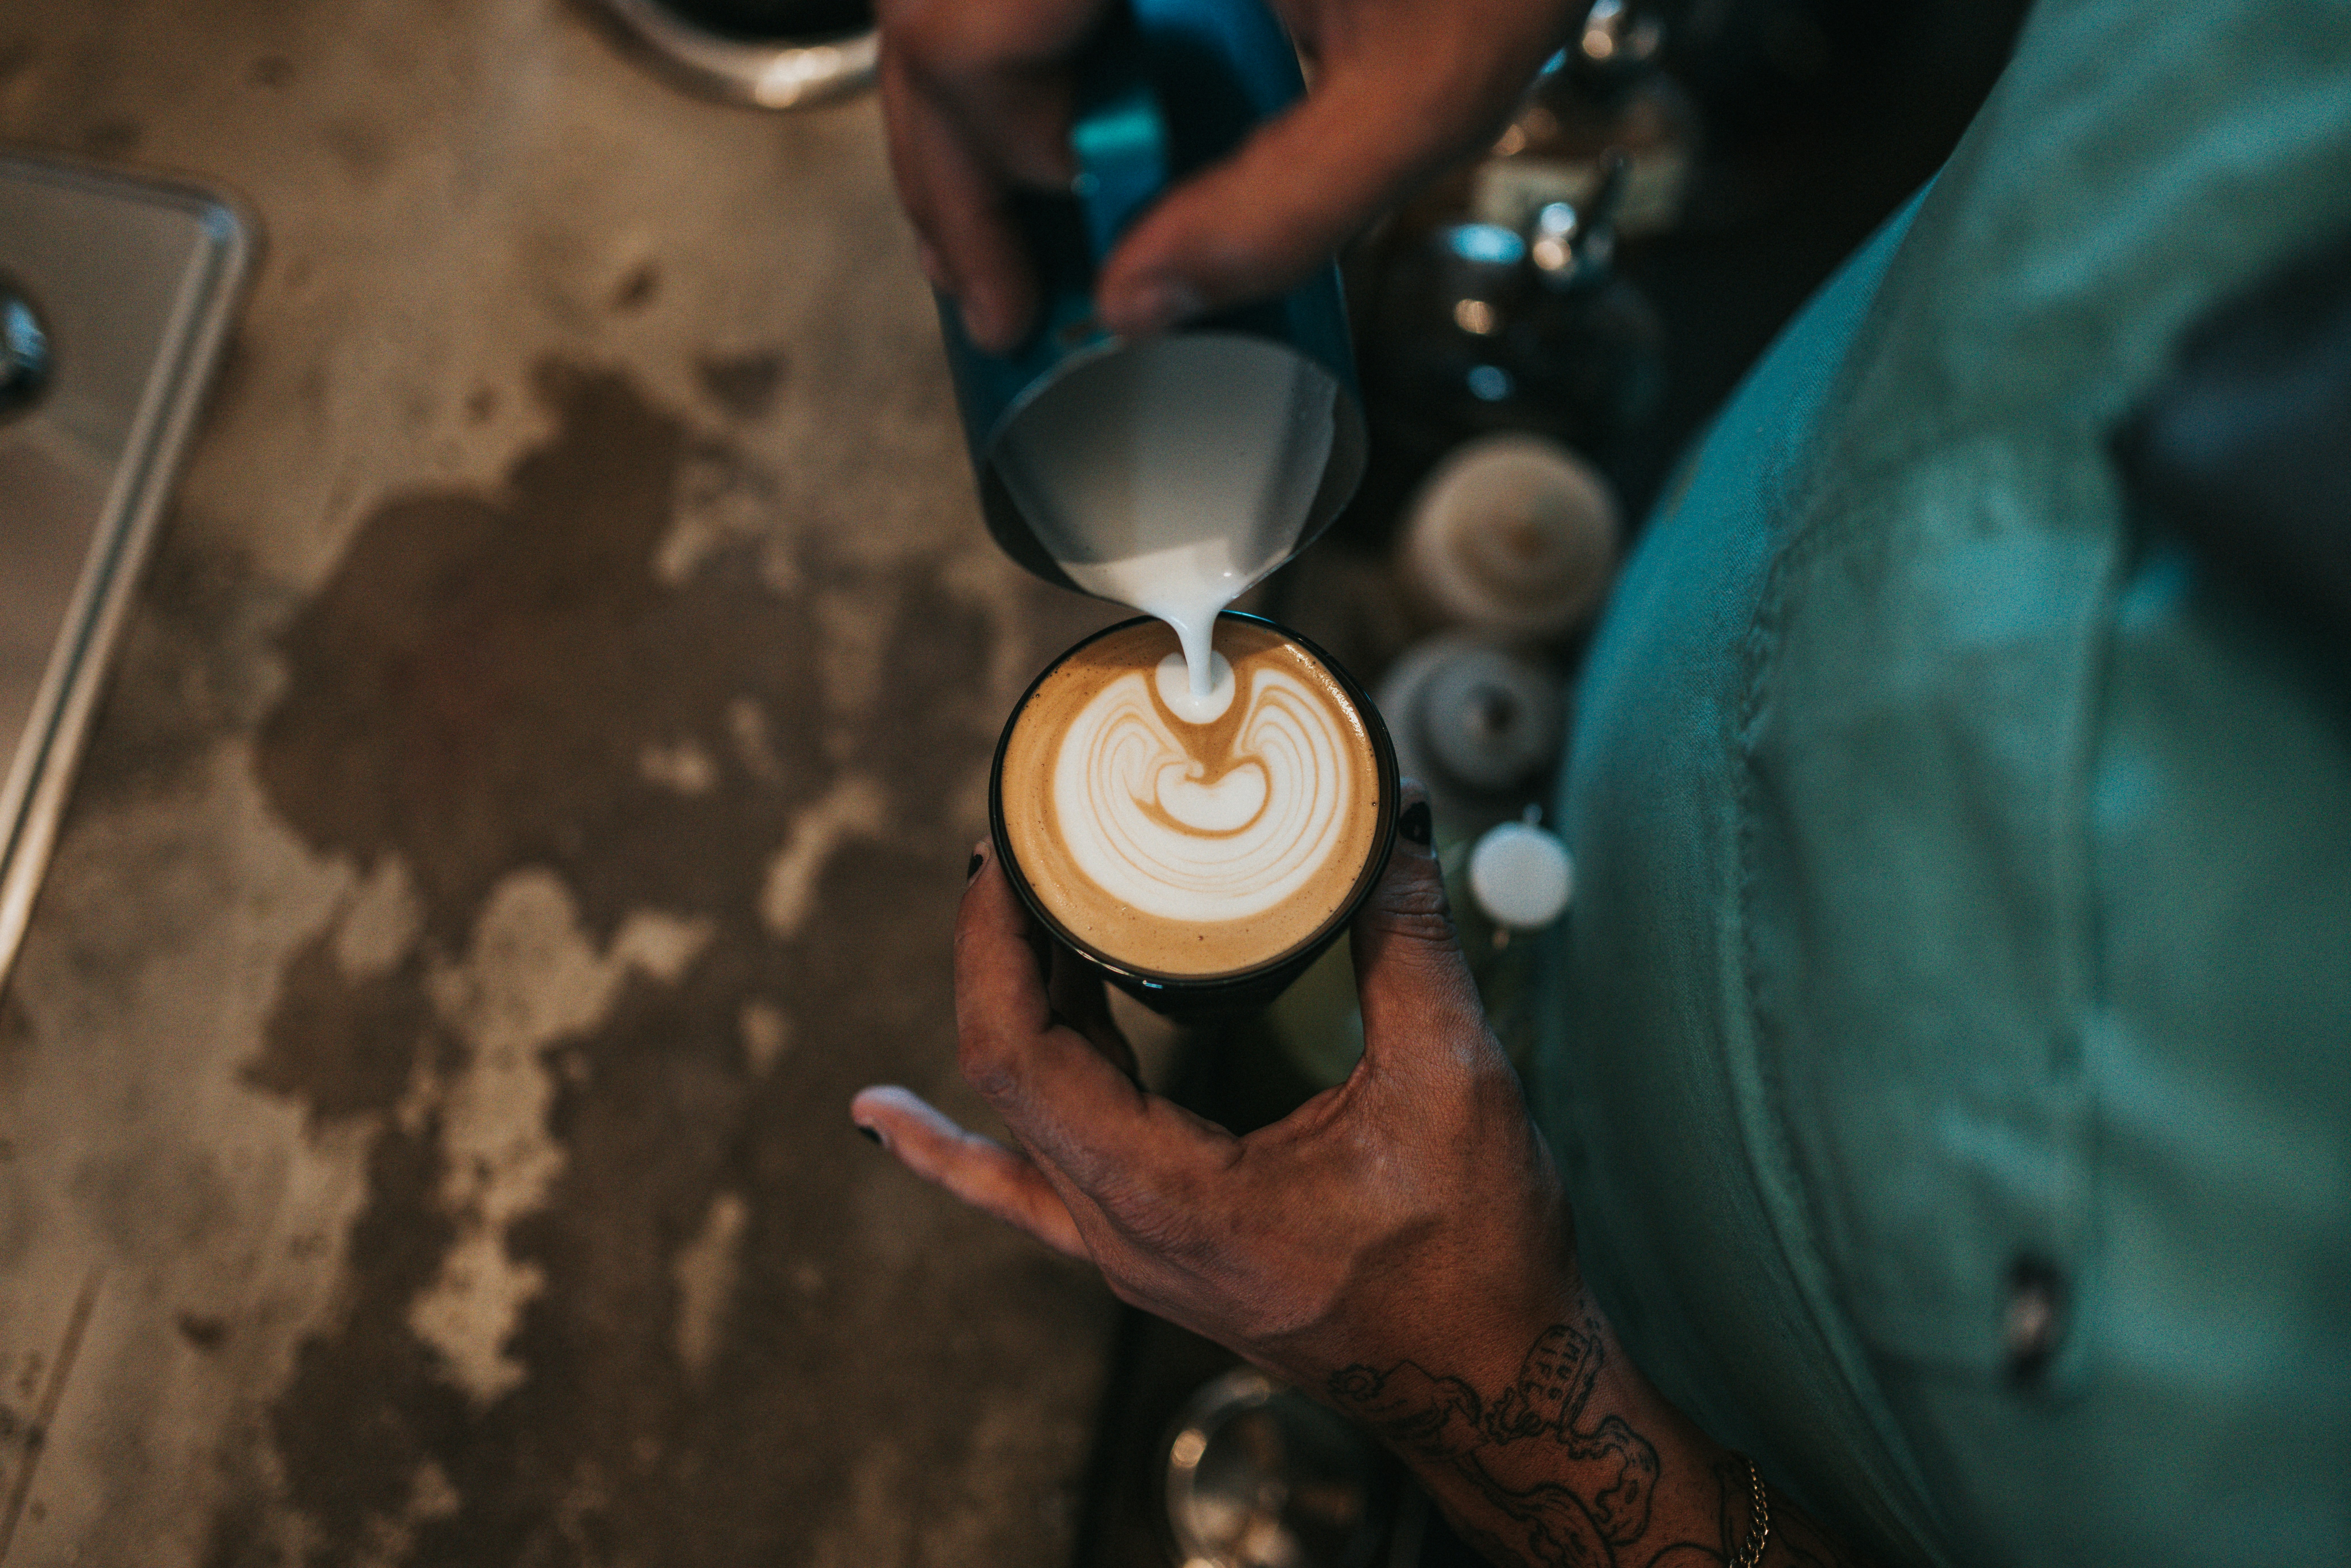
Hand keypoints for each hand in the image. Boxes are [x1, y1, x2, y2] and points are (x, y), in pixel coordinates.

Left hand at [850, 797, 1873, 1564]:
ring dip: (1003, 1011)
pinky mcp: (1157, 1247)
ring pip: (1014, 1123)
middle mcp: (1125, 1234)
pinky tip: (884, 1117)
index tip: (1001, 855)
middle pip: (1005, 1075)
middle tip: (1012, 852)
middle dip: (998, 951)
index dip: (992, 945)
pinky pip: (1022, 1189)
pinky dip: (950, 1149)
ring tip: (996, 917)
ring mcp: (1130, 1250)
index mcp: (1171, 1199)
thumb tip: (1386, 825)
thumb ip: (1408, 947)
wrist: (1492, 1384)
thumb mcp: (1454, 1087)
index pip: (1018, 1056)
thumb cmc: (1475, 1264)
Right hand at [875, 0, 1582, 349]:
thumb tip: (1140, 304)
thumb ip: (1283, 208)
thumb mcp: (1425, 94)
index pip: (965, 34)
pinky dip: (1020, 58)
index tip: (1038, 282)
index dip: (986, 174)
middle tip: (992, 291)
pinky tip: (1065, 135)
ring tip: (1013, 228)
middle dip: (950, 167)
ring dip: (971, 113)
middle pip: (932, 15)